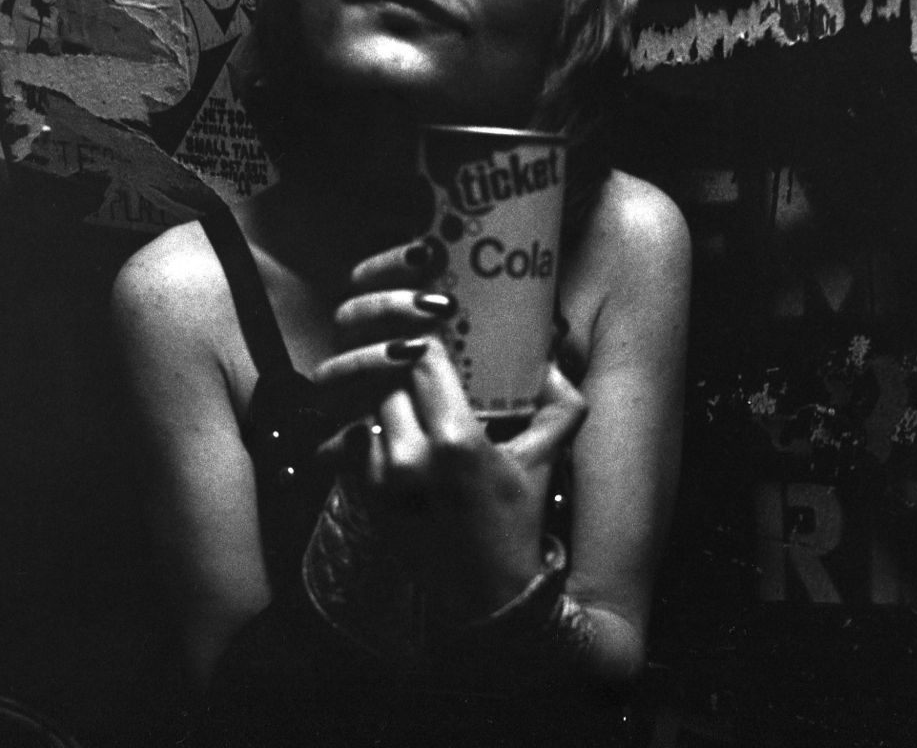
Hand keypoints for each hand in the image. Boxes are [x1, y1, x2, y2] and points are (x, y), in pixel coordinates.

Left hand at [312, 240, 585, 620]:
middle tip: (416, 344)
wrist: (486, 597)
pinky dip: (370, 424)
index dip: (425, 332)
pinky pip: (356, 439)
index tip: (435, 319)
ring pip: (369, 404)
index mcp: (458, 441)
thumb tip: (553, 352)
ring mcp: (383, 480)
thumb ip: (560, 402)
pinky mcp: (366, 497)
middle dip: (403, 358)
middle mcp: (412, 457)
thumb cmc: (517, 522)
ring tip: (404, 382)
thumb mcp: (546, 458)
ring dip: (384, 390)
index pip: (422, 358)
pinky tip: (390, 419)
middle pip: (389, 376)